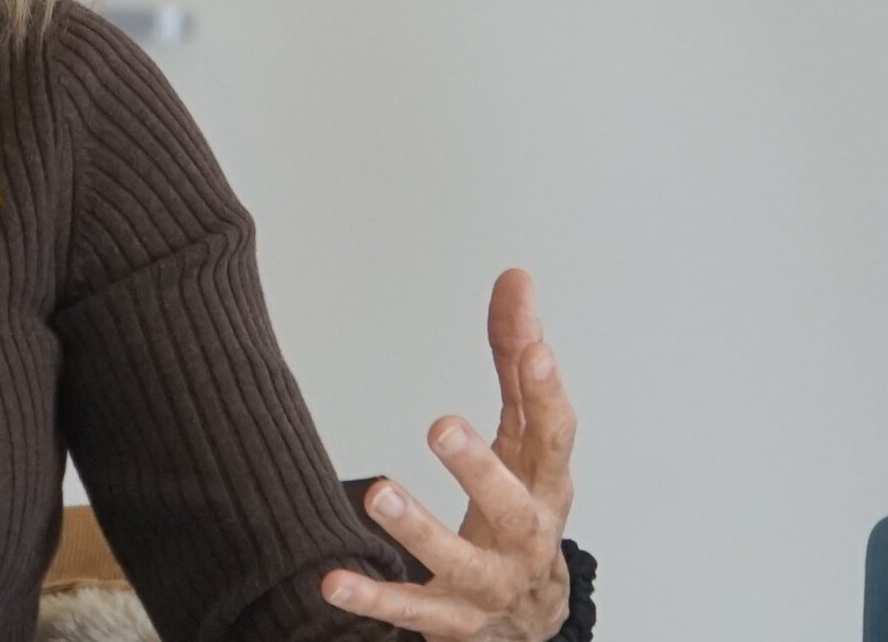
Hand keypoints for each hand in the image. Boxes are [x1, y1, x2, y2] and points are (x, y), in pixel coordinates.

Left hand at [322, 269, 577, 640]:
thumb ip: (514, 360)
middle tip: (441, 425)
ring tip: (379, 493)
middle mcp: (527, 538)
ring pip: (460, 564)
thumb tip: (516, 279)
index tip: (535, 350)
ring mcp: (488, 584)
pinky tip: (332, 581)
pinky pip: (411, 611)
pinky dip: (373, 597)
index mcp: (547, 486)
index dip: (549, 393)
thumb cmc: (523, 513)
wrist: (528, 620)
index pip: (555, 436)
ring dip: (420, 531)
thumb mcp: (525, 440)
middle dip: (481, 469)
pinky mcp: (449, 618)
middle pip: (514, 508)